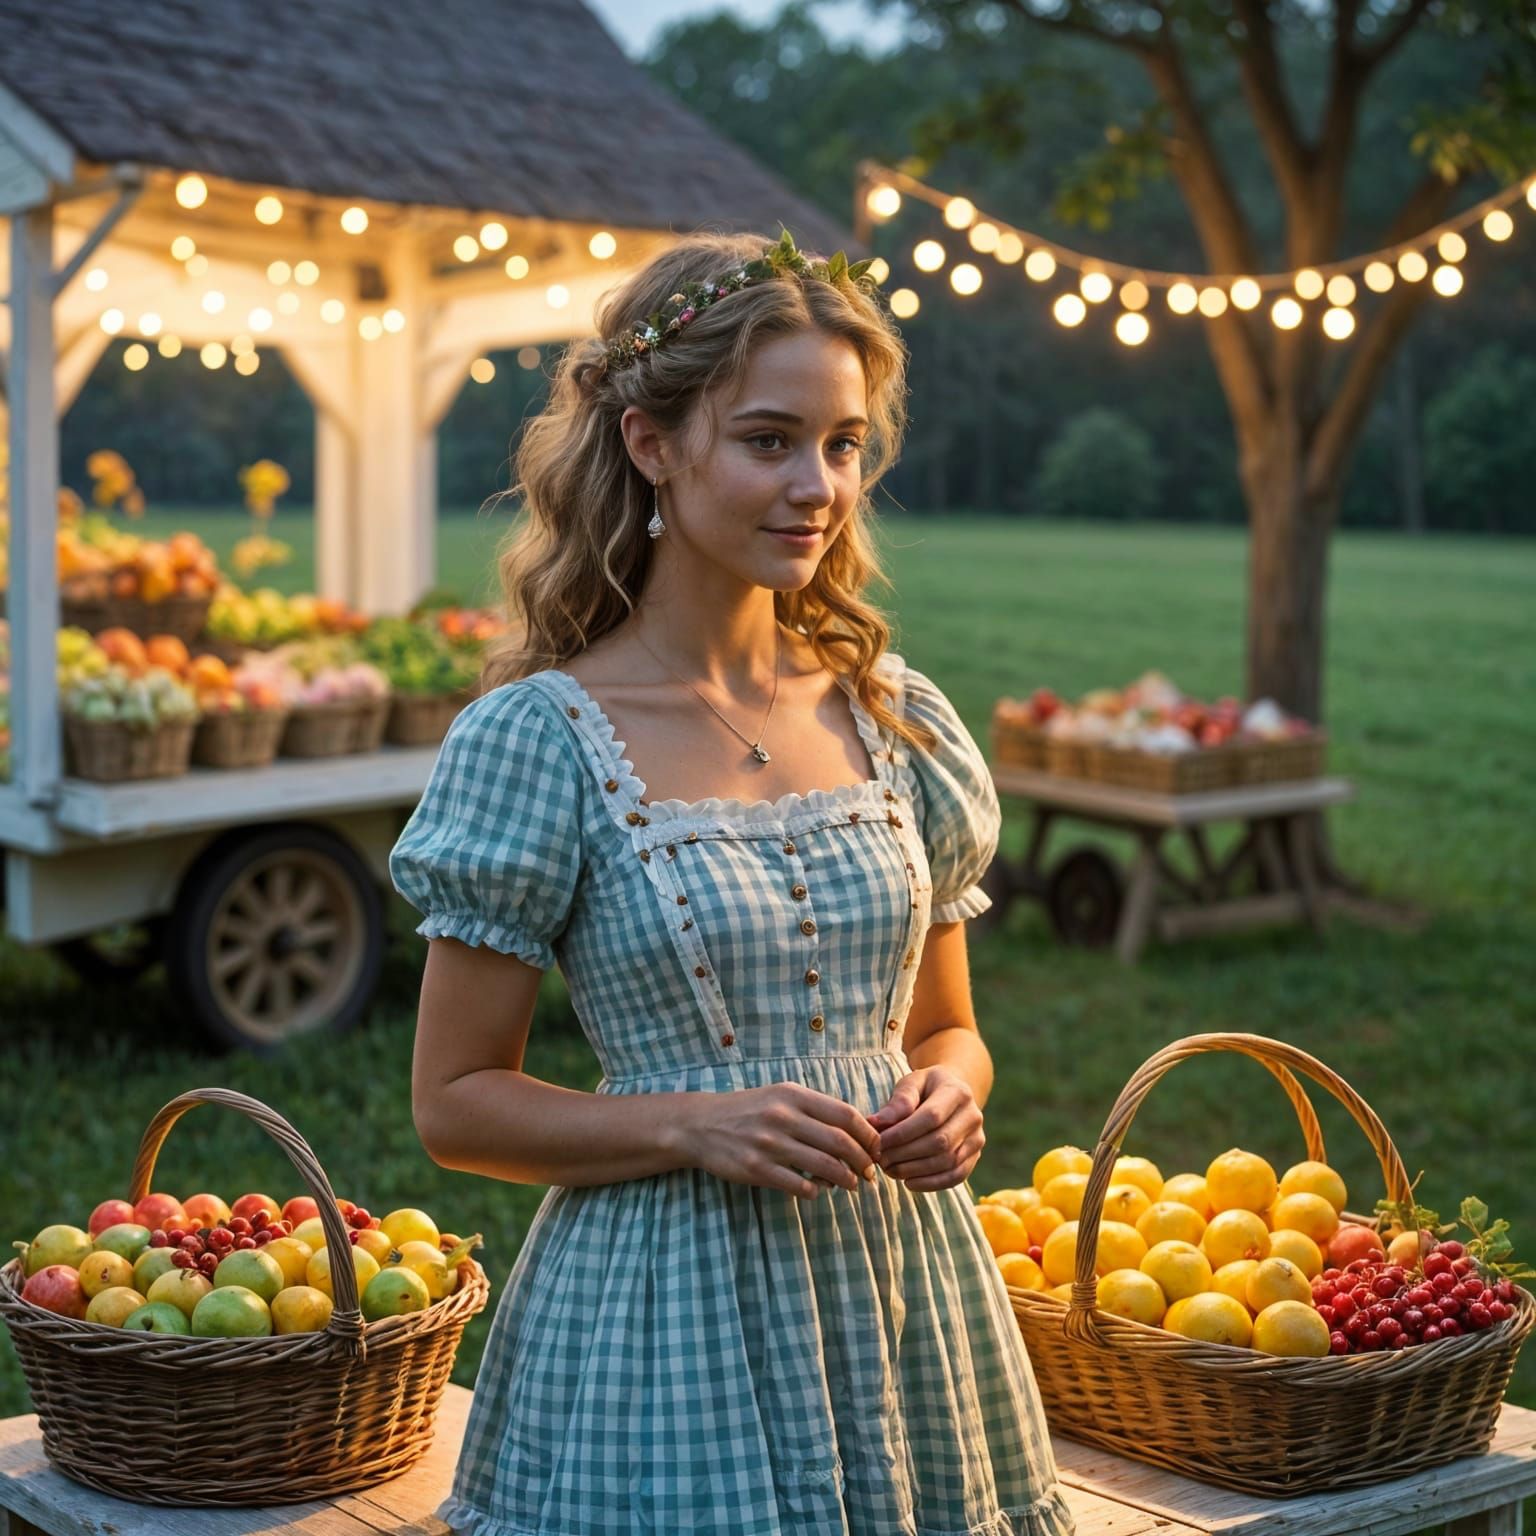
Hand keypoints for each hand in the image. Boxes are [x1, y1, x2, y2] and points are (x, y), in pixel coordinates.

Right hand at [678, 1083, 882, 1199]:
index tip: (876, 1149)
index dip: (867, 1135)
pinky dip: (815, 1190)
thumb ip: (814, 1109)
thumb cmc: (749, 1110)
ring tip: (851, 1185)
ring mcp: (769, 1144)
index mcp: (793, 1095)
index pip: (845, 1114)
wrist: (701, 1125)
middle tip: (870, 1173)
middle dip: (862, 1160)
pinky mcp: (756, 1168)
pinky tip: (818, 1190)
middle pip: (839, 1141)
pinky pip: (798, 1185)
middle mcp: (783, 1117)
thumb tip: (856, 1130)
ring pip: (823, 1166)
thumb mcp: (780, 1096)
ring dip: (845, 1179)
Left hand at [867, 1066, 984, 1191]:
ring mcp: (977, 1138)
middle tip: (881, 1160)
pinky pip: (956, 1176)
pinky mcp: (974, 1157)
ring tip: (890, 1170)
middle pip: (940, 1142)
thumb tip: (876, 1124)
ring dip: (915, 1170)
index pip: (931, 1117)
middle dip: (906, 1154)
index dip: (902, 1133)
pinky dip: (931, 1184)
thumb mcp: (911, 1084)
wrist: (951, 1096)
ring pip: (947, 1162)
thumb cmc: (925, 1090)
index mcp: (957, 1092)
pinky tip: (909, 1182)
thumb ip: (898, 1102)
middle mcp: (973, 1116)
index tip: (878, 1142)